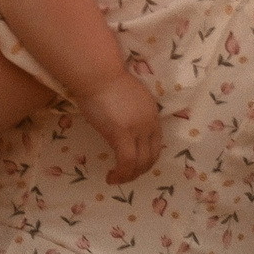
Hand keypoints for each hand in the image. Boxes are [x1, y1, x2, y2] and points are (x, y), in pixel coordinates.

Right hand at [78, 69, 161, 183]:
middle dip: (139, 171)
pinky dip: (121, 174)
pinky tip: (111, 177)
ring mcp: (137, 130)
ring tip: (115, 179)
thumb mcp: (127, 98)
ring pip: (140, 163)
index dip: (146, 159)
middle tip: (124, 175)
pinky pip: (126, 162)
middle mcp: (149, 123)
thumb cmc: (105, 80)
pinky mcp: (122, 134)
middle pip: (151, 156)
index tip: (133, 165)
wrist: (97, 74)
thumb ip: (130, 113)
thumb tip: (121, 124)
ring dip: (129, 176)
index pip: (155, 144)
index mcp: (152, 114)